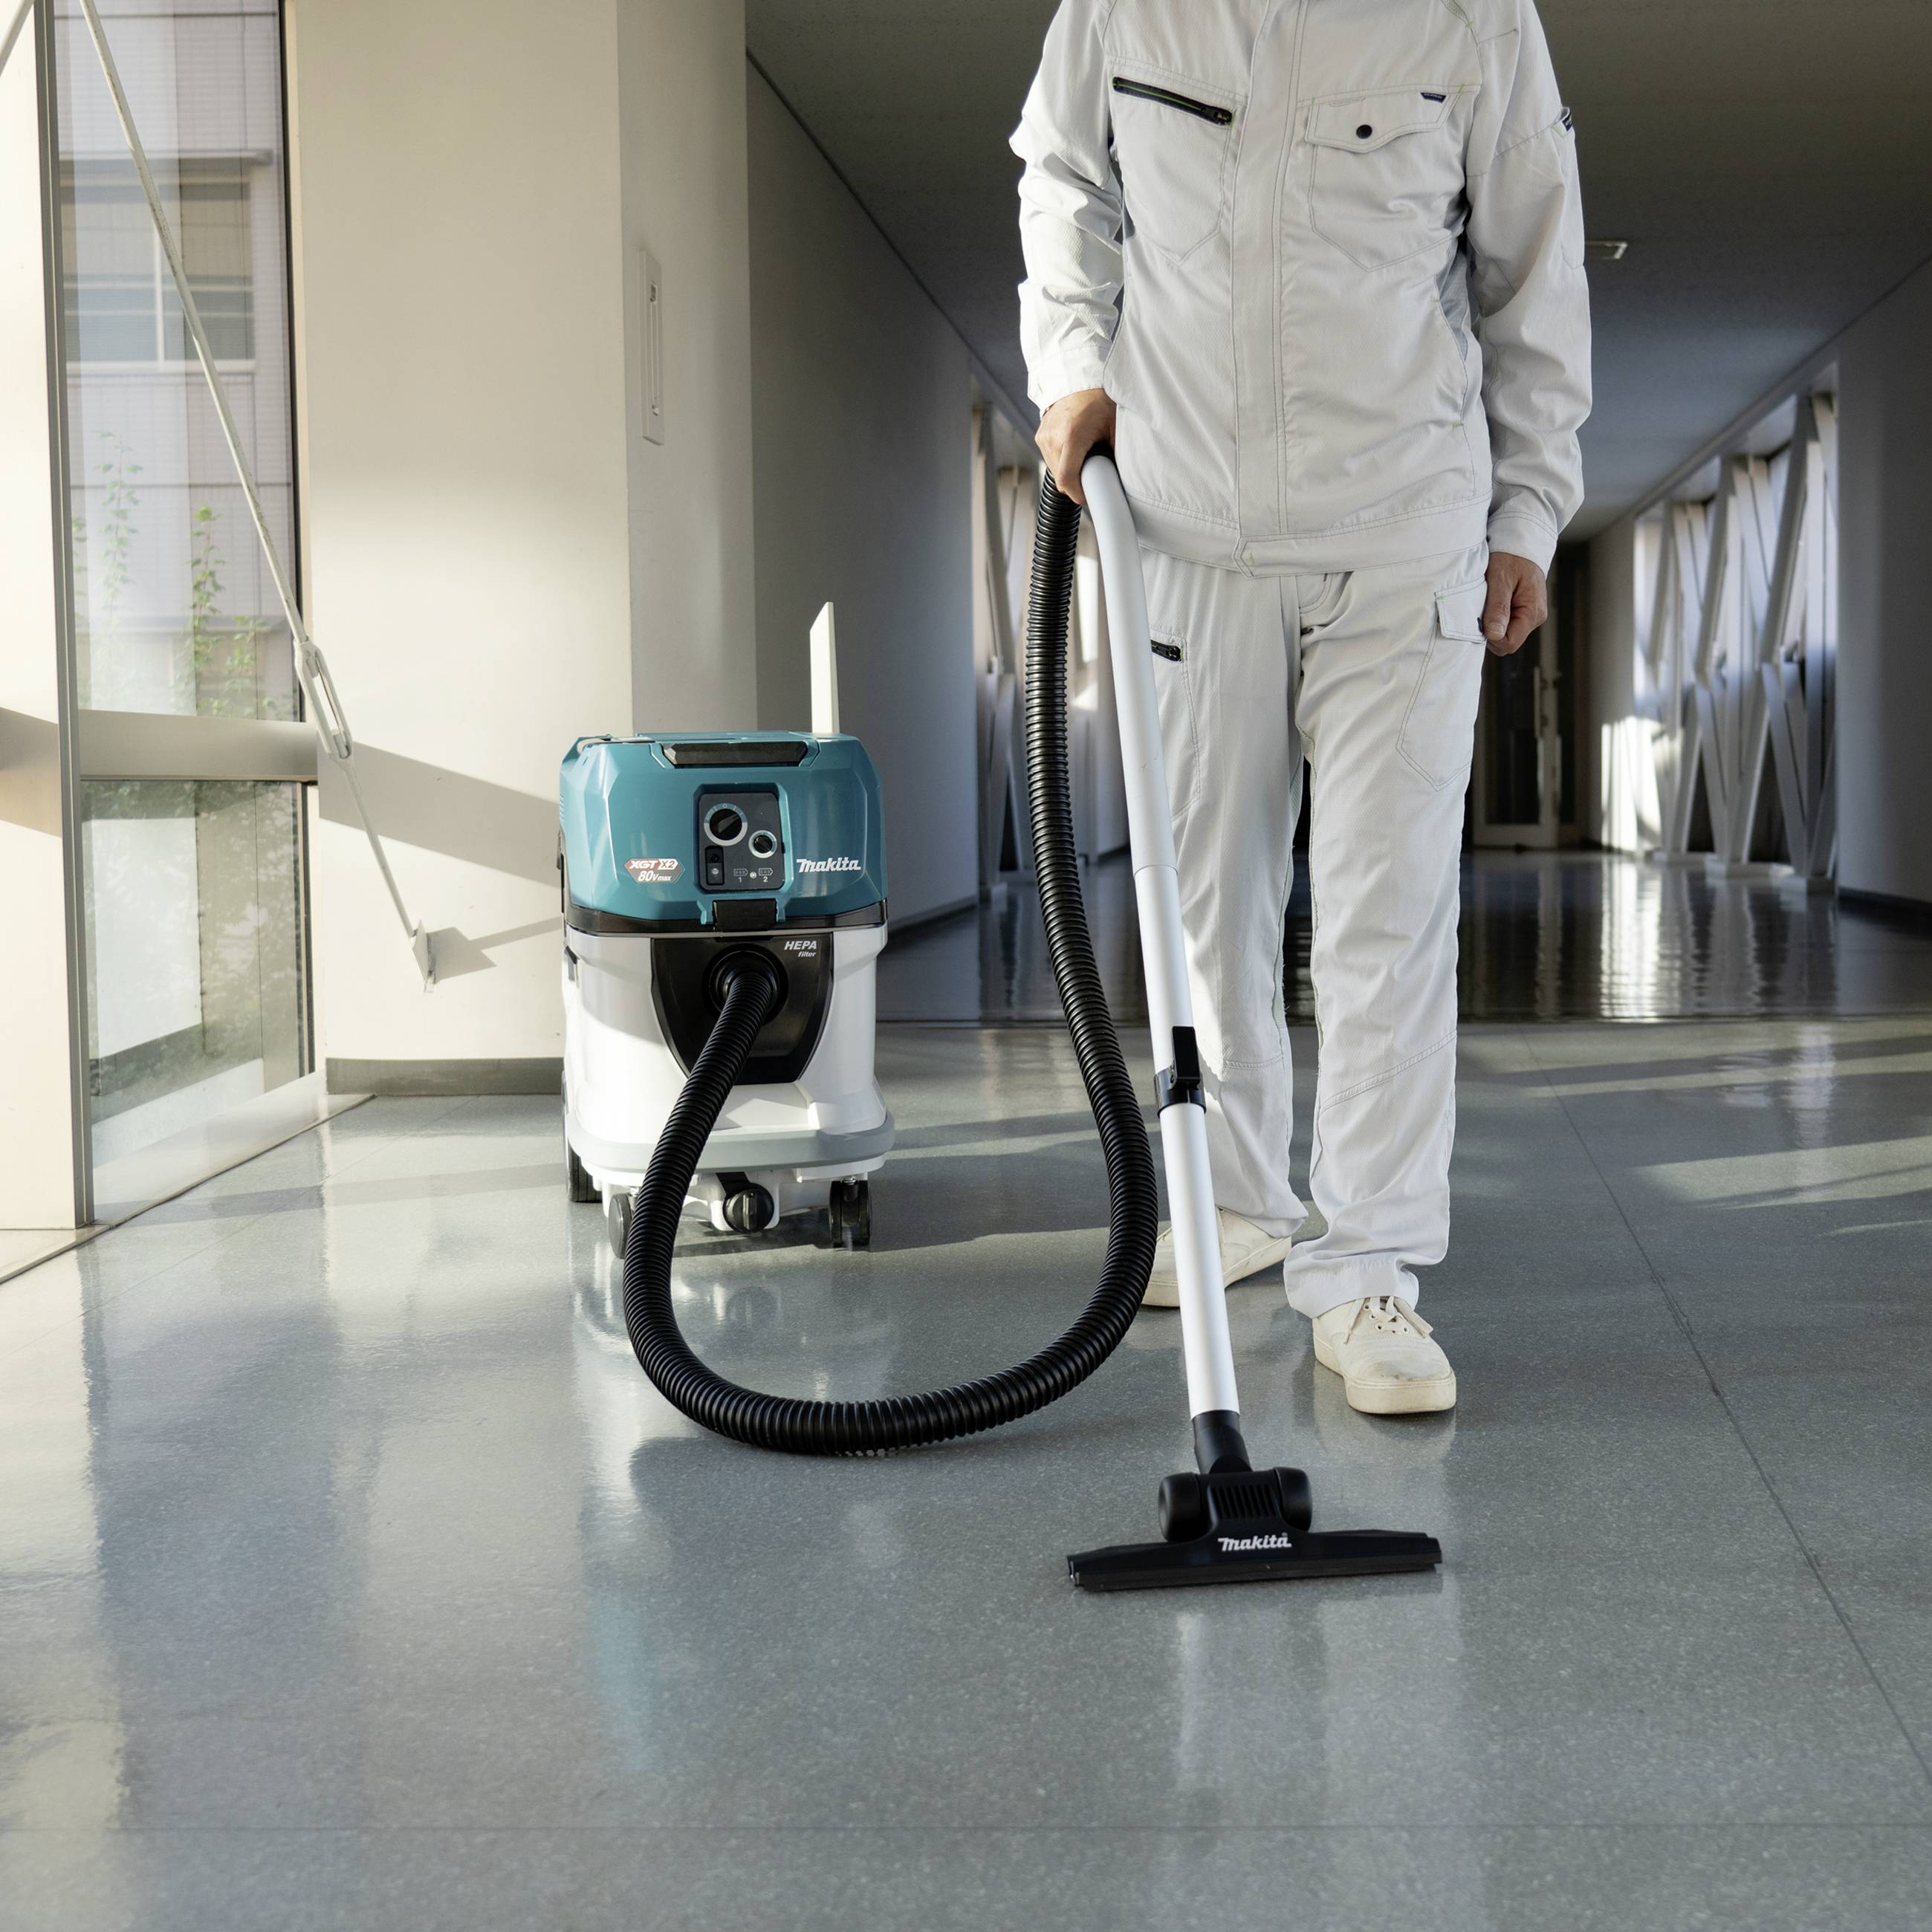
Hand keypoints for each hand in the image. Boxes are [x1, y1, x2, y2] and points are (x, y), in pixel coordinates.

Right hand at [1035, 388, 1116, 503]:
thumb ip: (1116, 453)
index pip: (1067, 479)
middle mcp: (1053, 437)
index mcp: (1071, 435)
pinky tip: (1074, 452)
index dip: (1078, 494)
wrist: (1080, 380)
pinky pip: (1050, 460)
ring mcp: (1043, 436)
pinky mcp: (1040, 436)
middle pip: (1061, 479)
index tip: (1090, 498)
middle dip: (1077, 483)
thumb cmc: (1099, 400)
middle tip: (1094, 477)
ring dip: (1069, 473)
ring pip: (1054, 471)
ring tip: (1085, 461)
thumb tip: (1118, 478)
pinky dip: (1063, 462)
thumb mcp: (1114, 426)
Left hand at [1482, 552, 1546, 655]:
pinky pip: (1504, 623)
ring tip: (1488, 600)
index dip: (1491, 637)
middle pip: (1506, 641)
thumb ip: (1498, 608)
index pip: (1509, 643)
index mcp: (1533, 613)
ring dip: (1491, 622)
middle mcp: (1534, 617)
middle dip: (1490, 630)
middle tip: (1482, 607)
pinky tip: (1491, 601)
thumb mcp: (1501, 580)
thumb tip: (1494, 635)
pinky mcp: (1522, 610)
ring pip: (1503, 632)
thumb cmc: (1511, 556)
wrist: (1520, 541)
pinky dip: (1494, 616)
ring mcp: (1528, 614)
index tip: (1480, 620)